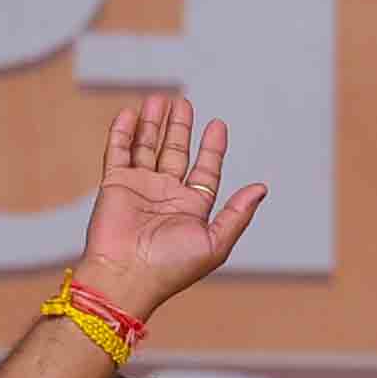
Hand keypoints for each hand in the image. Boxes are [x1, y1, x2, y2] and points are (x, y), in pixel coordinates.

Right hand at [71, 93, 270, 326]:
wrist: (126, 277)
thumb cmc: (170, 268)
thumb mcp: (215, 243)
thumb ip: (237, 214)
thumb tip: (261, 188)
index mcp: (191, 209)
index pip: (205, 171)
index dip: (213, 148)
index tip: (217, 125)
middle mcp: (166, 196)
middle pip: (175, 153)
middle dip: (180, 128)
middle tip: (183, 103)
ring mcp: (139, 188)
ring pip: (147, 148)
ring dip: (153, 124)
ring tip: (159, 100)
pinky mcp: (115, 185)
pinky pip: (118, 152)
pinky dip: (123, 133)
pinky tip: (130, 113)